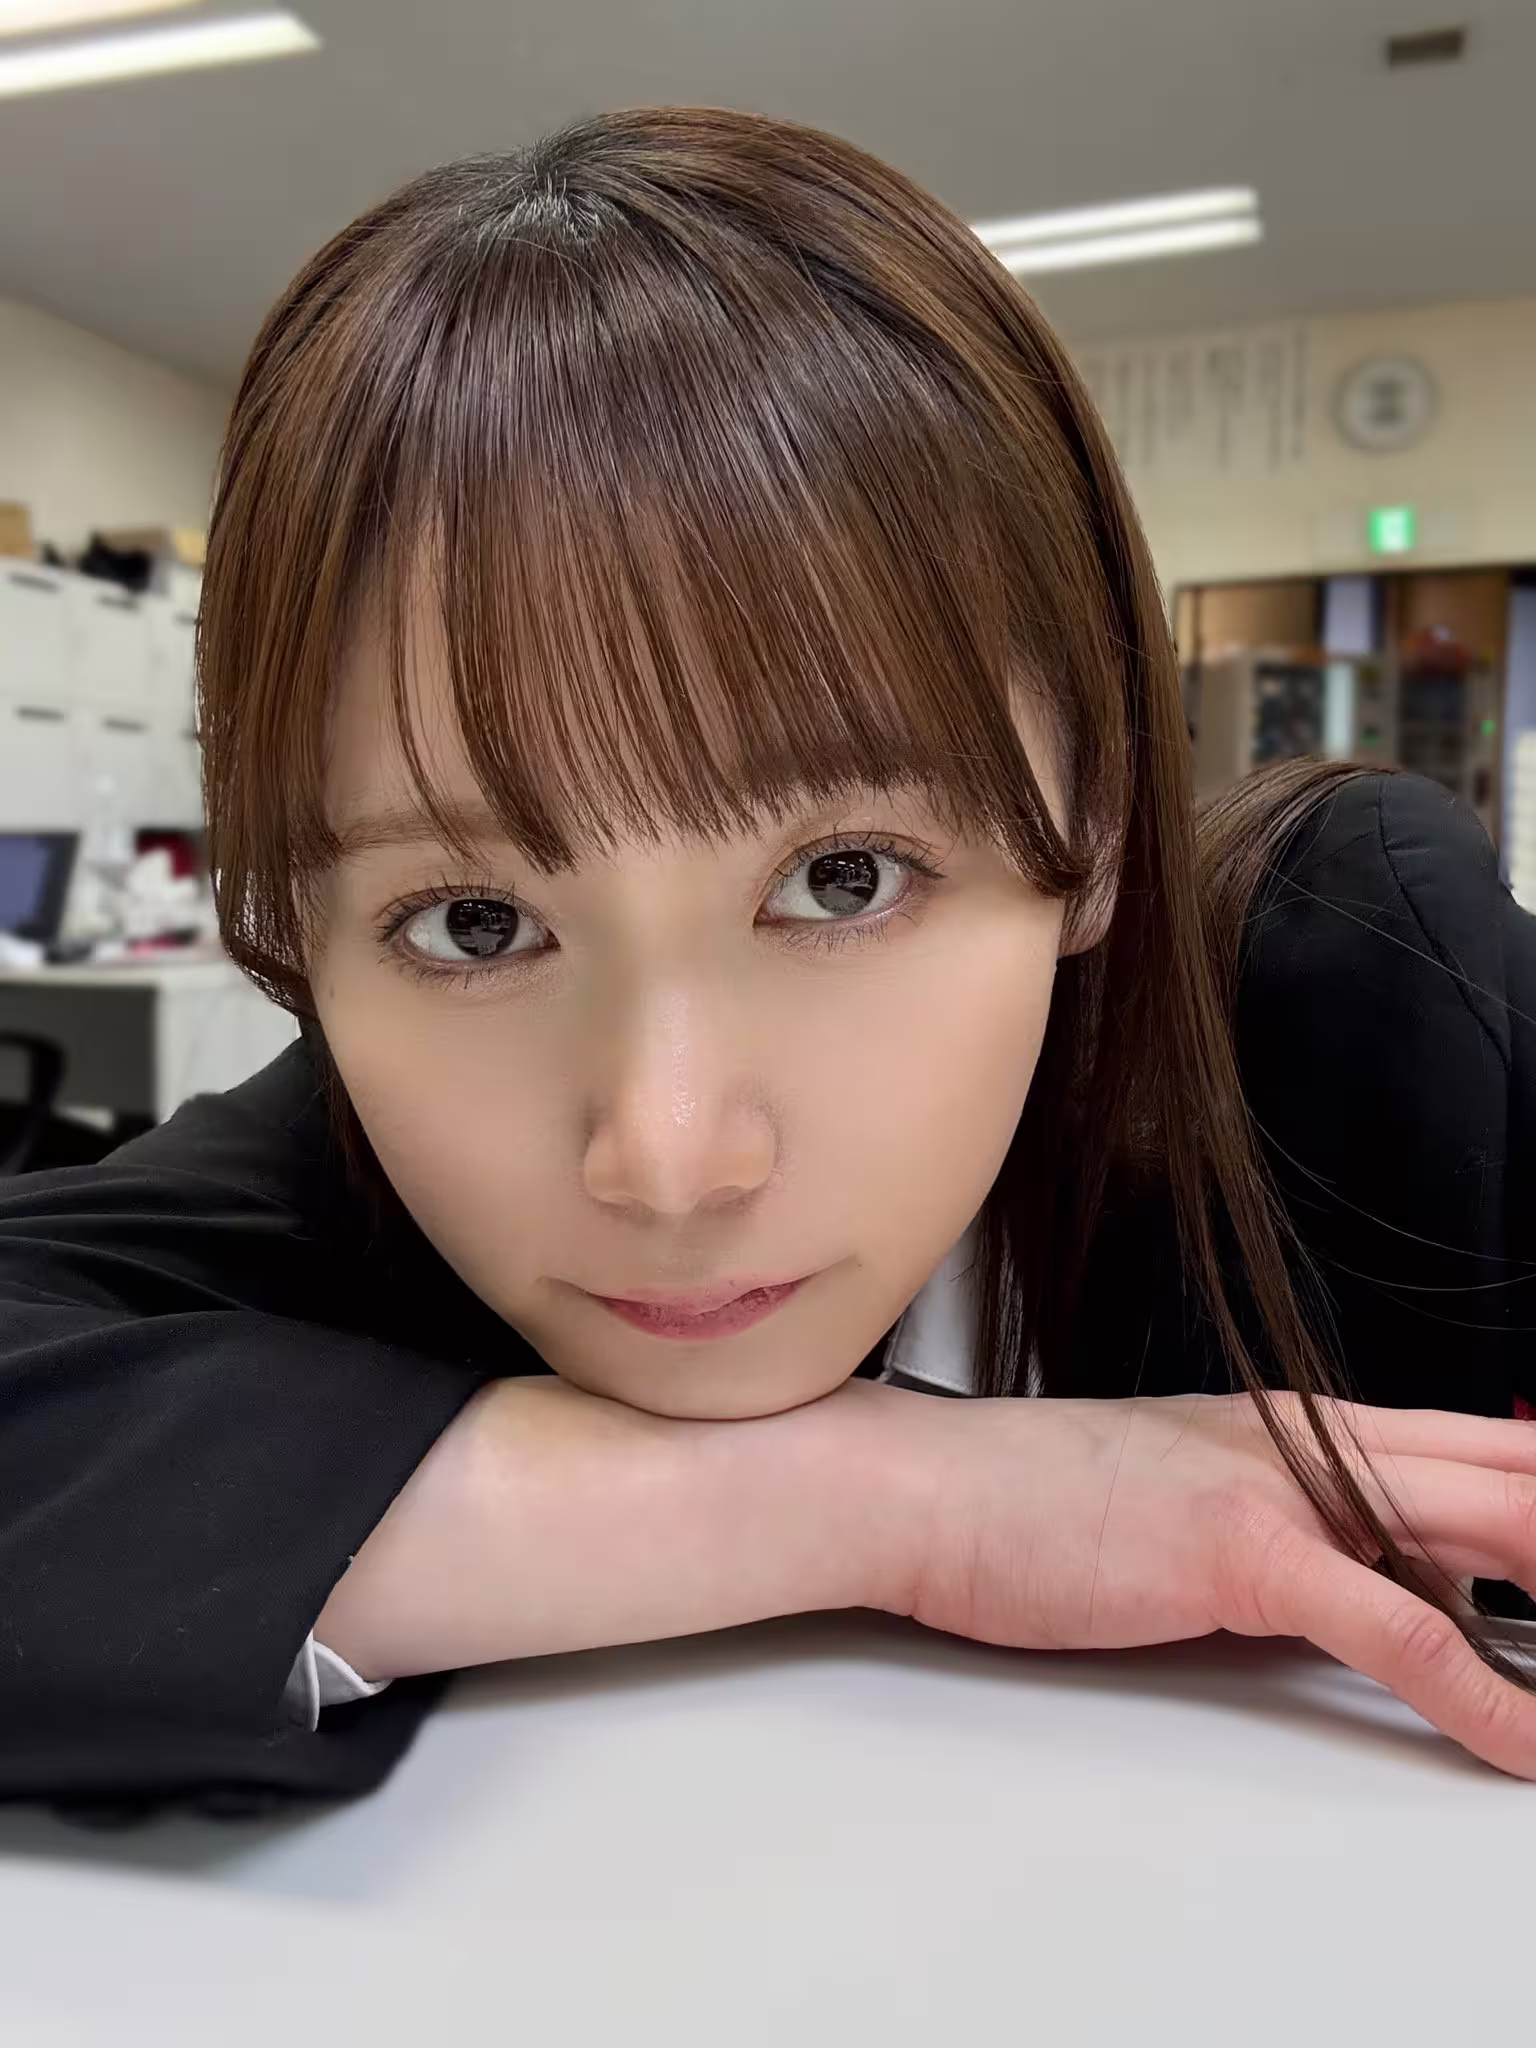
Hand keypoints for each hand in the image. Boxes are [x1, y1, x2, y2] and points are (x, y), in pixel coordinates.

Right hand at [861, 1385, 1535, 1776]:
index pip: (1484, 1450)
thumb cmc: (1031, 1500)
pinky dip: (1480, 1692)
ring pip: (1486, 1528)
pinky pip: (1393, 1625)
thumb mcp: (1190, 1497)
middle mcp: (1312, 1443)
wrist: (922, 1488)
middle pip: (1510, 1479)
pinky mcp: (1239, 1550)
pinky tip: (1523, 1745)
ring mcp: (1280, 1488)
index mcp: (1303, 1427)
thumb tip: (1382, 1586)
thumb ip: (1293, 1528)